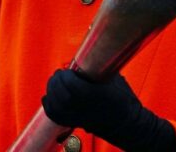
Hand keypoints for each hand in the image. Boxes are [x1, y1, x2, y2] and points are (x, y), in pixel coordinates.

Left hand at [41, 69, 175, 151]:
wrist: (127, 123)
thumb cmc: (122, 98)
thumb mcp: (115, 80)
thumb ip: (100, 68)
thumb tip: (91, 51)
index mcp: (97, 95)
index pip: (73, 85)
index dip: (66, 76)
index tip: (67, 70)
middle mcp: (86, 107)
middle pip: (62, 95)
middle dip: (56, 81)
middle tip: (59, 74)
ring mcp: (80, 117)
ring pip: (57, 106)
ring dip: (51, 91)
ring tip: (54, 83)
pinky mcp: (75, 123)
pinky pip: (56, 117)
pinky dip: (49, 105)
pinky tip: (48, 96)